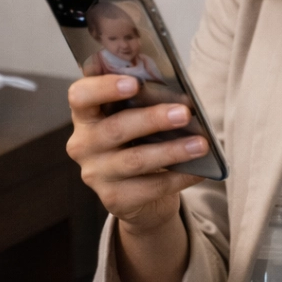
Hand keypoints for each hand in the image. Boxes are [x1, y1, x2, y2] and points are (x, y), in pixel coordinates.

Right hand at [66, 74, 206, 233]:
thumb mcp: (136, 117)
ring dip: (172, 151)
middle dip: (153, 119)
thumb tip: (179, 96)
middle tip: (185, 114)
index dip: (104, 88)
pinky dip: (178, 177)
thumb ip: (145, 101)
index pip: (81, 96)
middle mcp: (84, 144)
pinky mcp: (113, 198)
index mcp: (86, 115)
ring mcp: (95, 173)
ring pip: (135, 160)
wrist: (140, 192)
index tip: (134, 83)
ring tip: (200, 144)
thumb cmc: (140, 141)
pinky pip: (150, 187)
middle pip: (115, 128)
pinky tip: (198, 170)